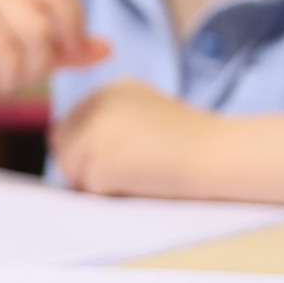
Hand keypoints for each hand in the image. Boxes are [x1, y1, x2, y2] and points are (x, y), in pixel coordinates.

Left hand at [49, 79, 227, 198]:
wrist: (219, 154)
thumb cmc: (194, 144)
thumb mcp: (148, 117)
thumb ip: (113, 126)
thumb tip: (71, 153)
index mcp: (113, 89)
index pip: (74, 124)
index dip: (89, 149)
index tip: (122, 159)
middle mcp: (99, 102)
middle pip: (64, 144)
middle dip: (84, 164)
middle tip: (124, 172)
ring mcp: (96, 131)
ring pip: (72, 169)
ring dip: (98, 181)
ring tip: (139, 175)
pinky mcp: (100, 161)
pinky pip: (89, 188)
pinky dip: (112, 193)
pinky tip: (142, 181)